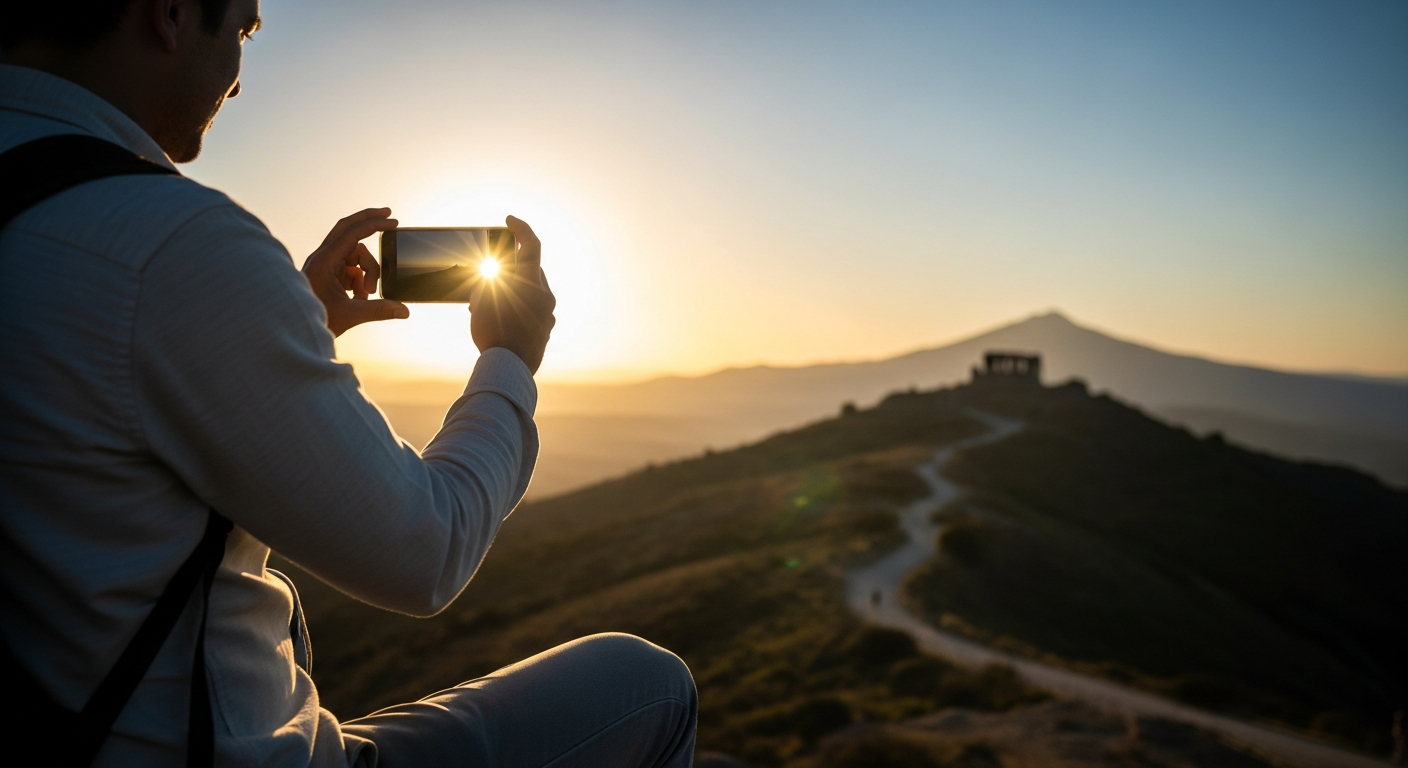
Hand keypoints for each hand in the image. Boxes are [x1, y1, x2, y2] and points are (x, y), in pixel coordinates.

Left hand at [302, 208, 408, 336]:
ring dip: (368, 272)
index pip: (352, 233)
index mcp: (325, 261)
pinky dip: (361, 281)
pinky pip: (352, 269)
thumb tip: (405, 311)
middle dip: (369, 222)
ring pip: (356, 256)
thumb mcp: (350, 315)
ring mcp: (326, 265)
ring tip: (367, 294)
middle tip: (390, 215)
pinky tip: (358, 298)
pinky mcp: (329, 275)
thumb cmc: (316, 320)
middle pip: (349, 229)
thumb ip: (379, 310)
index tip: (393, 222)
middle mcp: (324, 258)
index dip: (374, 225)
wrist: (294, 329)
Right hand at [470, 216, 555, 373]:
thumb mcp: (481, 300)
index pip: (531, 244)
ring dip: (515, 289)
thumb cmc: (492, 333)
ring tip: (493, 301)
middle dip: (513, 266)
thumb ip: (487, 281)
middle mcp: (544, 294)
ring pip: (533, 290)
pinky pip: (535, 309)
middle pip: (531, 269)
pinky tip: (503, 318)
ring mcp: (548, 312)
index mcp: (530, 280)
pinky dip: (520, 307)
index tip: (510, 221)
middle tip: (493, 271)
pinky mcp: (547, 328)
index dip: (521, 228)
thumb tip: (490, 279)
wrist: (510, 368)